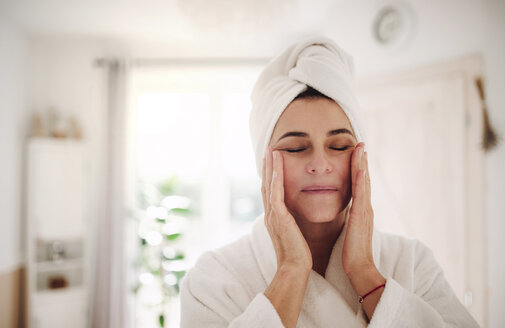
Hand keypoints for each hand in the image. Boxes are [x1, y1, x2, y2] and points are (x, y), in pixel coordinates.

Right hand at [262, 147, 311, 271]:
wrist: (295, 268)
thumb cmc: (298, 255)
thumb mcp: (294, 234)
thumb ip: (293, 223)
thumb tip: (297, 217)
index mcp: (274, 218)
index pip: (271, 193)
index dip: (271, 176)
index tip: (273, 162)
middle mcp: (270, 214)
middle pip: (266, 185)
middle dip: (267, 167)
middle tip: (269, 150)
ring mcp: (272, 215)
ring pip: (269, 184)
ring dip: (270, 166)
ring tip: (272, 150)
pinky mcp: (279, 216)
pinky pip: (275, 191)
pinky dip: (275, 175)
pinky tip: (278, 162)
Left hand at [342, 142, 375, 277]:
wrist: (359, 268)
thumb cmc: (352, 252)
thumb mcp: (350, 230)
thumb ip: (350, 219)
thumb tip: (346, 213)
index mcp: (361, 211)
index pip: (359, 185)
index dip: (358, 169)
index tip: (356, 153)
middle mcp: (365, 208)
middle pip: (364, 180)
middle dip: (362, 161)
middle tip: (360, 144)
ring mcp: (365, 212)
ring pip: (364, 184)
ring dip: (363, 165)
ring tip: (361, 148)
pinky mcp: (361, 218)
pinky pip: (361, 196)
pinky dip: (362, 181)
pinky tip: (360, 169)